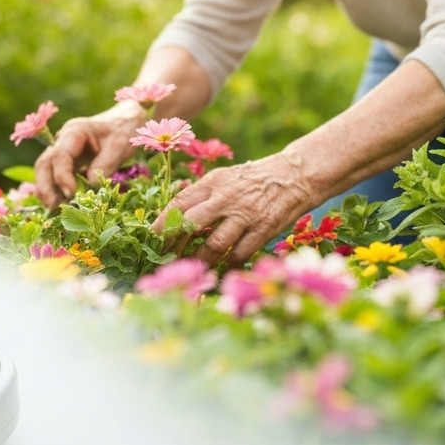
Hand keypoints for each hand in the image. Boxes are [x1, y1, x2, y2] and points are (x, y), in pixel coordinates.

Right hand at [34, 101, 145, 206]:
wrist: (125, 122)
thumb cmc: (123, 130)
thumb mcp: (119, 146)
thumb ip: (105, 165)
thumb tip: (90, 187)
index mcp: (74, 132)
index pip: (59, 155)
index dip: (61, 176)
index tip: (71, 194)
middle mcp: (63, 141)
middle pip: (44, 164)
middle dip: (45, 187)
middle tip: (53, 208)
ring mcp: (63, 153)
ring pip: (46, 173)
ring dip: (48, 192)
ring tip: (57, 211)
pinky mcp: (68, 164)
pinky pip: (56, 178)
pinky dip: (57, 192)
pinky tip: (64, 207)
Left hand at [160, 153, 315, 265]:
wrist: (292, 176)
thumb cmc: (250, 181)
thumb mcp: (223, 178)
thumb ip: (200, 195)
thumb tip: (172, 216)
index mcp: (212, 183)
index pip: (179, 203)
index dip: (163, 223)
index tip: (151, 239)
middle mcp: (226, 197)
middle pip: (191, 224)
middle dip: (174, 244)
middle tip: (165, 258)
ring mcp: (246, 214)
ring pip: (214, 244)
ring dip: (200, 260)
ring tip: (192, 268)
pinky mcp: (264, 228)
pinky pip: (240, 254)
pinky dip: (228, 265)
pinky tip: (222, 268)